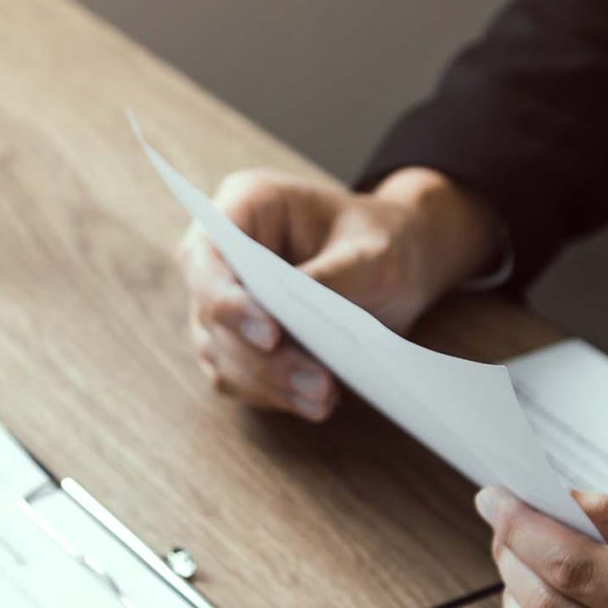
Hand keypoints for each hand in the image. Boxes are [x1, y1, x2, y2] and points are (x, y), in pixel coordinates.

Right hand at [179, 165, 503, 419]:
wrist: (400, 260)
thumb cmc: (384, 239)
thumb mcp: (373, 252)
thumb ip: (331, 278)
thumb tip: (292, 314)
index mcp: (245, 204)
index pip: (208, 257)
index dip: (228, 300)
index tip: (272, 336)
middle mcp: (222, 253)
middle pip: (212, 315)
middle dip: (263, 357)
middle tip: (319, 383)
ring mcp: (225, 298)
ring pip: (222, 353)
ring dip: (270, 383)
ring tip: (324, 397)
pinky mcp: (238, 339)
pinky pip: (238, 376)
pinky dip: (273, 394)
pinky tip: (314, 402)